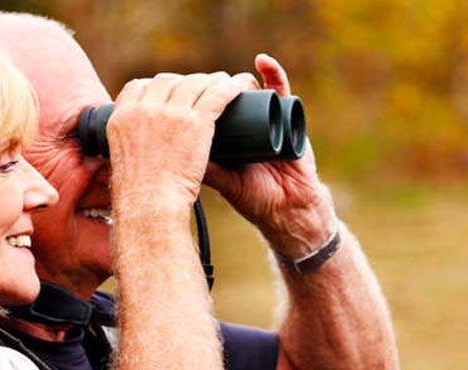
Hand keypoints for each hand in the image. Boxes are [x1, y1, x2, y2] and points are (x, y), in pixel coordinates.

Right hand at [107, 72, 252, 212]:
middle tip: (199, 88)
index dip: (157, 87)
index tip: (169, 92)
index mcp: (122, 116)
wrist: (150, 204)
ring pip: (194, 83)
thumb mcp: (121, 161)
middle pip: (167, 81)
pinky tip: (238, 86)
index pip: (138, 86)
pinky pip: (217, 95)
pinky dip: (229, 88)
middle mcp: (144, 108)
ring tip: (222, 83)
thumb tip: (138, 148)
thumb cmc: (138, 194)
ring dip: (210, 80)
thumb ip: (128, 147)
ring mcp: (170, 113)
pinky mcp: (195, 121)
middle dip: (184, 81)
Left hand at [204, 54, 334, 257]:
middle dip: (217, 88)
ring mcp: (268, 118)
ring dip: (239, 80)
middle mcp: (246, 126)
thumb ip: (208, 171)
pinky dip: (274, 73)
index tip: (185, 92)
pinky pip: (281, 90)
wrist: (290, 209)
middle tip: (205, 85)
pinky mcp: (288, 115)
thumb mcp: (226, 184)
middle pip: (228, 99)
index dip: (199, 100)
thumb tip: (176, 154)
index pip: (209, 112)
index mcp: (229, 139)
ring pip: (251, 90)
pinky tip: (262, 62)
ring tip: (229, 80)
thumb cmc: (257, 200)